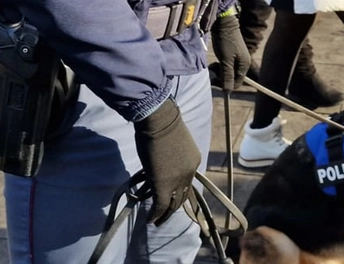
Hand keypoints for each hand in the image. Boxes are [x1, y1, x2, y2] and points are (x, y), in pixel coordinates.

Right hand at [132, 99, 200, 224]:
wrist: (160, 120)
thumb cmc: (164, 124)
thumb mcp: (174, 142)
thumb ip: (171, 155)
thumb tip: (160, 162)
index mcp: (194, 161)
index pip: (187, 181)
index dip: (178, 190)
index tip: (170, 195)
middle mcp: (190, 173)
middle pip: (184, 196)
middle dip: (175, 207)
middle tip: (165, 214)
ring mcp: (178, 180)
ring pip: (174, 204)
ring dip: (165, 214)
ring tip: (157, 222)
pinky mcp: (164, 186)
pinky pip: (161, 205)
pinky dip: (155, 215)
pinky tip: (149, 220)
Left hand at [211, 13, 250, 91]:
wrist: (223, 23)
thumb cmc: (225, 41)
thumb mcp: (225, 60)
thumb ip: (227, 76)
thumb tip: (228, 92)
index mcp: (244, 65)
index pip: (236, 84)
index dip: (226, 85)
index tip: (215, 80)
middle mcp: (243, 63)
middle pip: (232, 78)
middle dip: (221, 77)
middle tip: (212, 70)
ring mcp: (237, 59)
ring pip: (228, 72)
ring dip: (219, 72)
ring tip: (212, 65)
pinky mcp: (231, 55)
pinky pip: (226, 66)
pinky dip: (219, 66)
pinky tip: (214, 62)